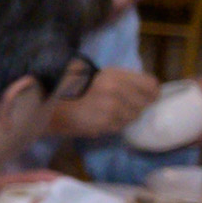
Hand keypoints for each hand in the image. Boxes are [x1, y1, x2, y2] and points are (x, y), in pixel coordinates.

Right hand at [43, 66, 159, 140]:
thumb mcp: (103, 75)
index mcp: (117, 76)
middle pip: (144, 104)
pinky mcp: (103, 124)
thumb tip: (150, 91)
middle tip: (122, 106)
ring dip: (124, 117)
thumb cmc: (76, 87)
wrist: (49, 102)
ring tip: (109, 113)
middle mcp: (117, 91)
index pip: (152, 86)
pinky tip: (101, 119)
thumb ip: (126, 81)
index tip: (147, 97)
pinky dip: (113, 125)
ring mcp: (111, 109)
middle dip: (136, 107)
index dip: (151, 93)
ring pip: (132, 117)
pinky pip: (119, 127)